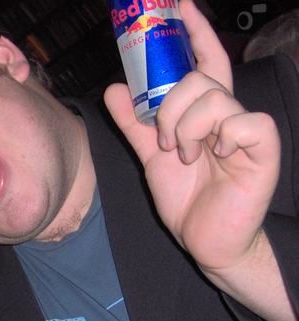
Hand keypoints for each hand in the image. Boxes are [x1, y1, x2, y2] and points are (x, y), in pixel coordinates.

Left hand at [103, 0, 280, 272]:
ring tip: (184, 156)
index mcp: (203, 112)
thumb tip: (114, 88)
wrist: (205, 240)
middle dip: (170, 107)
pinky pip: (244, 122)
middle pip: (199, 78)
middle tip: (165, 140)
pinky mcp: (262, 150)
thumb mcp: (151, 156)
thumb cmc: (185, 198)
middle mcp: (227, 113)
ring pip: (214, 98)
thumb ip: (134, 124)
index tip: (178, 4)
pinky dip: (217, 137)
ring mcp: (246, 130)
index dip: (193, 32)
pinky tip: (211, 158)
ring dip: (186, 128)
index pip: (203, 61)